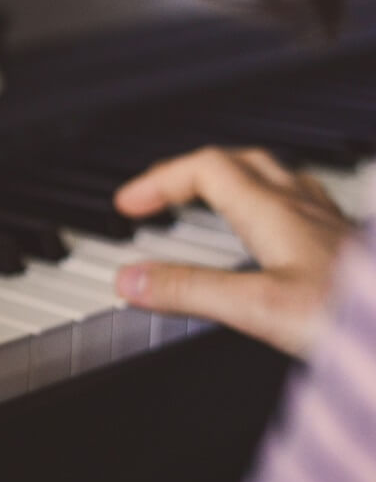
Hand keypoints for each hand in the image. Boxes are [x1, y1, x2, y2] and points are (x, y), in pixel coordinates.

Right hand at [114, 146, 352, 356]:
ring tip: (210, 201)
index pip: (205, 168)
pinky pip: (302, 207)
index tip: (128, 203)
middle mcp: (304, 208)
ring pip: (275, 179)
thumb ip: (191, 291)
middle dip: (190, 173)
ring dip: (233, 181)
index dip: (160, 179)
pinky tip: (276, 235)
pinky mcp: (349, 249)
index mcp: (275, 211)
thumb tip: (131, 281)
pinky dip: (269, 207)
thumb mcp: (259, 307)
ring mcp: (331, 225)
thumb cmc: (356, 318)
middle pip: (239, 163)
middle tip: (160, 195)